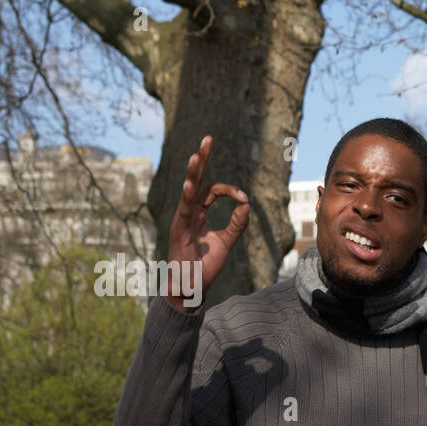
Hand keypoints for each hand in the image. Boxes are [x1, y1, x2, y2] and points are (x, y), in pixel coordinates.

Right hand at [166, 135, 249, 311]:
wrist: (193, 286)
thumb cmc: (206, 265)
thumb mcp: (227, 241)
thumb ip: (237, 223)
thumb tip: (247, 203)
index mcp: (199, 213)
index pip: (212, 191)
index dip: (230, 191)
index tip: (244, 199)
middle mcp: (189, 212)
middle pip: (196, 181)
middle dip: (202, 160)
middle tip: (208, 139)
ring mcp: (183, 220)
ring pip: (189, 191)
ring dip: (193, 173)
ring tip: (197, 155)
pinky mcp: (180, 230)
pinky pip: (184, 211)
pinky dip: (188, 198)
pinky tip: (190, 186)